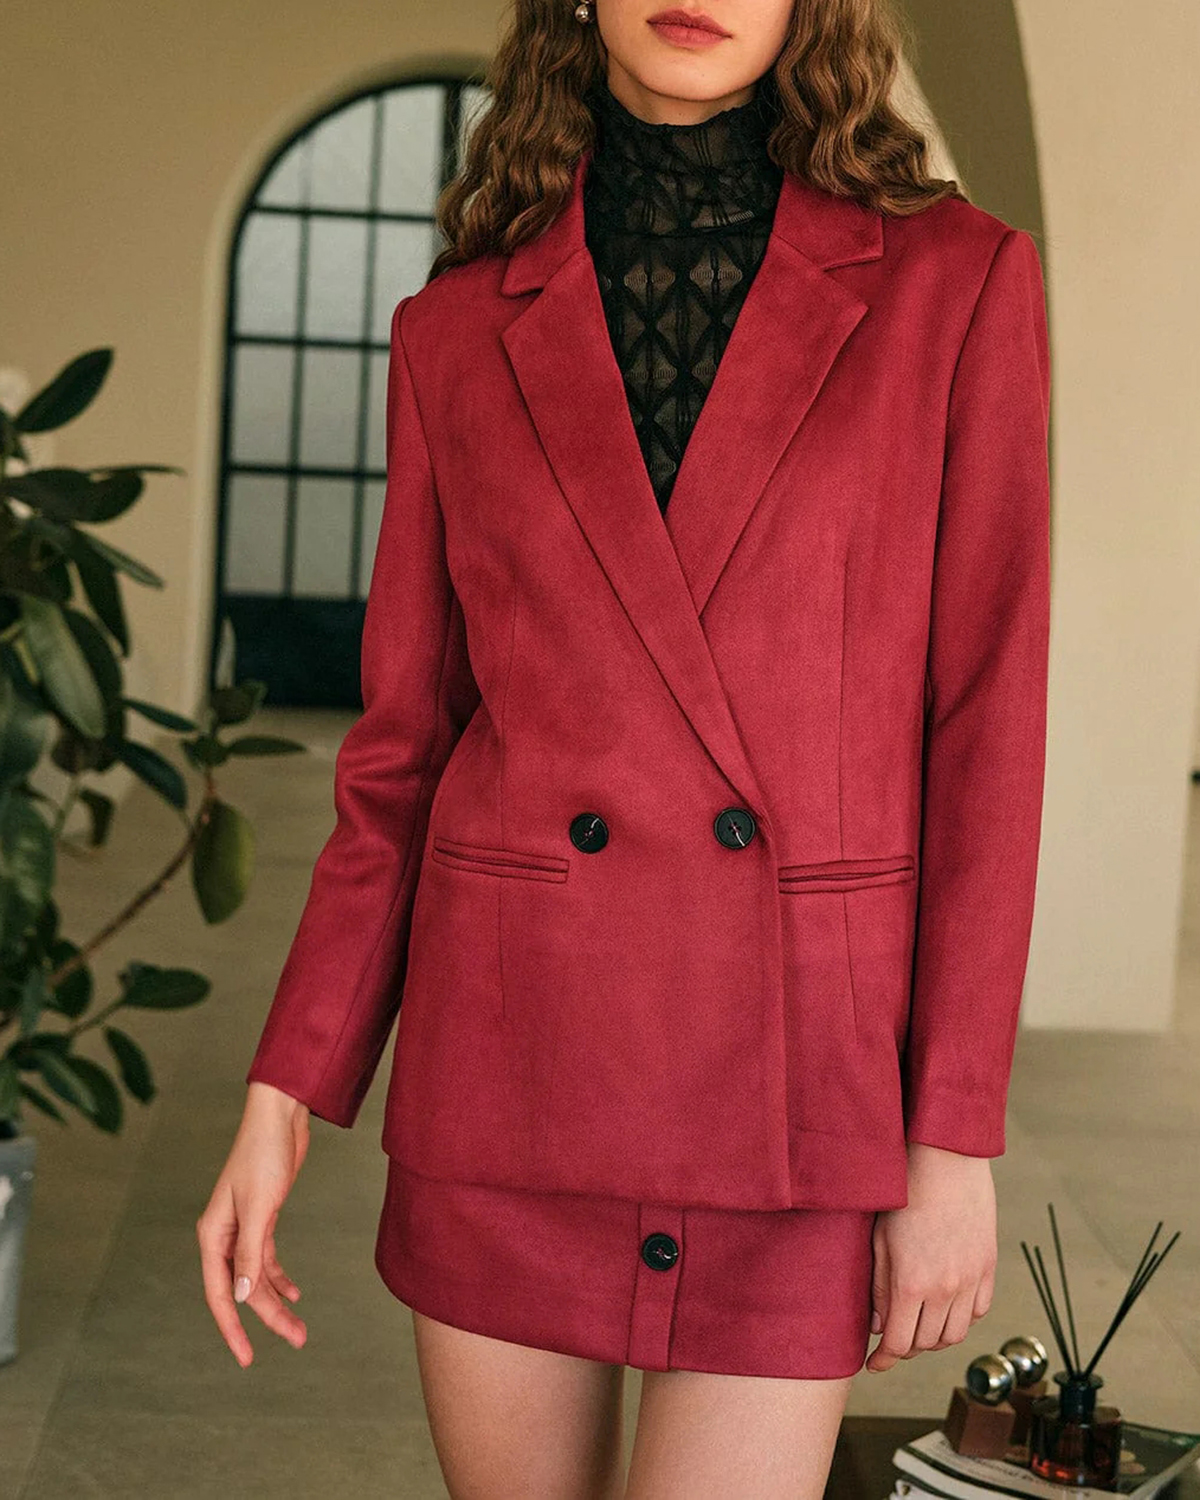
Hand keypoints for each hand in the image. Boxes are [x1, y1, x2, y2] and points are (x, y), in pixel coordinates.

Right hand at [197, 1081, 311, 1366]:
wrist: (280, 1117)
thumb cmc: (264, 1155)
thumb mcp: (260, 1207)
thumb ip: (250, 1252)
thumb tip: (242, 1297)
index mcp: (213, 1235)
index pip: (221, 1294)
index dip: (232, 1329)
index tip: (246, 1359)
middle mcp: (224, 1235)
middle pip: (243, 1290)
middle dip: (267, 1318)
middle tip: (296, 1339)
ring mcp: (243, 1227)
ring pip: (256, 1277)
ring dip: (276, 1301)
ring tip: (299, 1328)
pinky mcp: (263, 1218)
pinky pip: (265, 1259)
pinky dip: (278, 1277)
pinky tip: (293, 1292)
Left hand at [865, 1141, 996, 1372]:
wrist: (945, 1160)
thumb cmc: (903, 1194)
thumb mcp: (879, 1240)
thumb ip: (878, 1288)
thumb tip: (878, 1326)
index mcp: (910, 1284)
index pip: (897, 1342)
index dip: (882, 1359)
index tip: (872, 1365)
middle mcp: (944, 1289)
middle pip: (926, 1343)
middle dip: (905, 1347)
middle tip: (892, 1339)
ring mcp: (970, 1280)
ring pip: (955, 1334)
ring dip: (934, 1338)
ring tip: (918, 1325)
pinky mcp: (988, 1267)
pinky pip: (978, 1311)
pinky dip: (961, 1317)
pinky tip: (945, 1307)